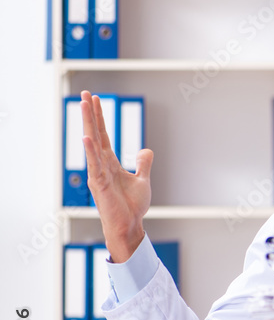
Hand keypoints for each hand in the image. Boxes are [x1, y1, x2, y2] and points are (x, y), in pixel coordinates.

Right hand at [80, 91, 153, 262]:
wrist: (129, 226)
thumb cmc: (132, 207)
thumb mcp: (142, 180)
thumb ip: (142, 164)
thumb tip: (145, 149)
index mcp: (110, 163)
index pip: (103, 135)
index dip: (99, 117)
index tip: (95, 99)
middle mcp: (101, 165)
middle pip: (95, 134)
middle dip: (90, 114)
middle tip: (84, 93)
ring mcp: (98, 173)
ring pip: (92, 144)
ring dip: (88, 124)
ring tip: (83, 105)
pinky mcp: (100, 184)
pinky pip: (94, 165)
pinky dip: (90, 151)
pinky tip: (87, 137)